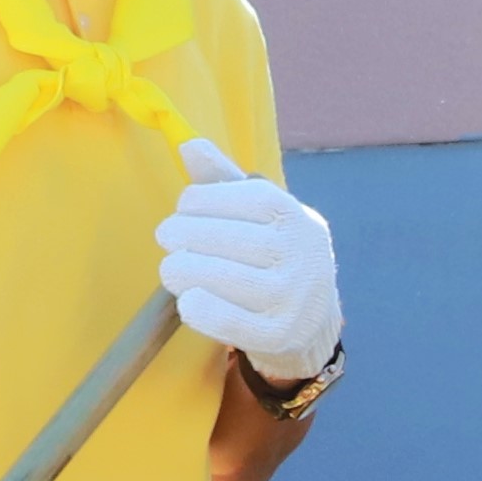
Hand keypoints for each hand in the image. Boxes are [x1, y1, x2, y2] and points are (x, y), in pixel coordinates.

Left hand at [157, 139, 338, 380]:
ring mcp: (292, 298)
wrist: (313, 322)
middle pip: (224, 238)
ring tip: (172, 270)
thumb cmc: (275, 257)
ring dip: (181, 271)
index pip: (239, 198)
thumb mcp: (260, 215)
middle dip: (183, 235)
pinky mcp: (278, 335)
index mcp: (295, 216)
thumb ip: (224, 180)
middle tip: (169, 240)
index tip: (184, 208)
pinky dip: (199, 309)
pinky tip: (188, 301)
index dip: (200, 201)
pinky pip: (228, 321)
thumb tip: (188, 145)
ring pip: (219, 277)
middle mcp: (300, 254)